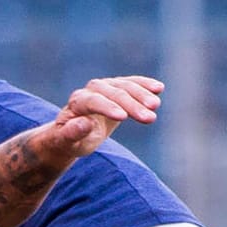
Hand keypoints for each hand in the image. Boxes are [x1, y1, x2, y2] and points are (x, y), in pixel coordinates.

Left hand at [41, 76, 163, 160]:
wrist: (71, 133)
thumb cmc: (69, 141)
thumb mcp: (67, 142)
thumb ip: (73, 133)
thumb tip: (85, 123)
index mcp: (77, 102)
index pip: (94, 101)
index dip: (108, 108)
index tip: (123, 118)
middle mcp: (91, 89)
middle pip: (113, 93)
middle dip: (132, 105)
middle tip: (150, 117)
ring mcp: (105, 87)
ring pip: (125, 86)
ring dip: (142, 95)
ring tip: (156, 106)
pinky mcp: (117, 88)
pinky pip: (132, 84)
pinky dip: (145, 85)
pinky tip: (159, 88)